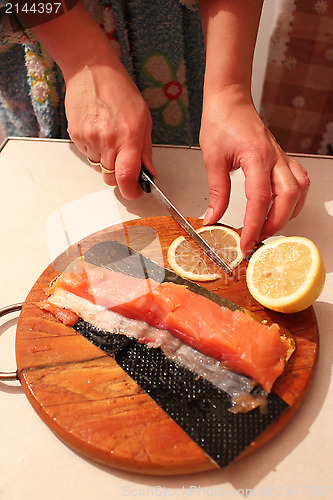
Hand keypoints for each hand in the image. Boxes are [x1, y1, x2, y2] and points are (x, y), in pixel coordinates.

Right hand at [64, 49, 154, 199]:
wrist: (92, 70)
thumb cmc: (120, 90)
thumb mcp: (143, 118)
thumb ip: (146, 150)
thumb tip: (149, 173)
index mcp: (128, 137)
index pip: (126, 178)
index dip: (132, 191)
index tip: (136, 191)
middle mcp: (107, 141)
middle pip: (111, 179)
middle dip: (119, 175)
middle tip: (124, 158)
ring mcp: (89, 139)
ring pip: (99, 169)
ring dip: (106, 162)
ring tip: (110, 137)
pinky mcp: (76, 136)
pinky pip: (87, 155)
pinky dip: (95, 150)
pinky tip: (98, 130)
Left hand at [199, 85, 309, 254]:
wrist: (231, 100)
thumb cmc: (222, 121)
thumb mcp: (213, 159)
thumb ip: (216, 192)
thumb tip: (213, 217)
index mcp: (257, 156)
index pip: (259, 199)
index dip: (253, 225)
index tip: (245, 243)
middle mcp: (274, 157)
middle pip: (288, 198)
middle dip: (275, 224)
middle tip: (257, 239)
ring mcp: (281, 157)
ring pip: (299, 190)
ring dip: (288, 213)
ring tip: (268, 226)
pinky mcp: (281, 159)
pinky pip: (298, 181)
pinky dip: (293, 199)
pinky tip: (281, 207)